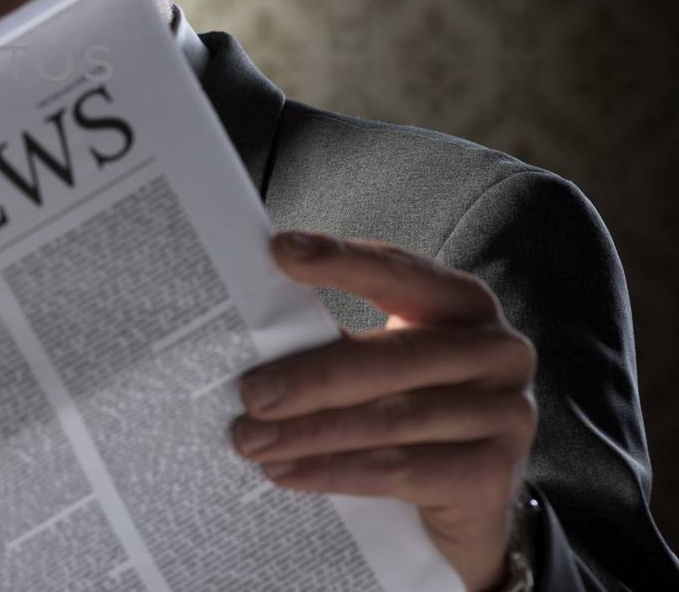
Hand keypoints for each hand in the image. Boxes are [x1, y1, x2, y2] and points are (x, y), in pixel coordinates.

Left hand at [230, 230, 536, 591]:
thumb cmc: (414, 412)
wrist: (471, 503)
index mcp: (464, 303)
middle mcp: (497, 350)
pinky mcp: (493, 473)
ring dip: (309, 432)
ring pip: (388, 419)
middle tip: (248, 394)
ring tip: (251, 440)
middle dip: (309, 377)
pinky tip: (289, 472)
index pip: (398, 272)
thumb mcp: (387, 364)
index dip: (341, 260)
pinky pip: (399, 470)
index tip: (281, 250)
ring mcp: (505, 413)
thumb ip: (339, 340)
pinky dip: (335, 471)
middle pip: (388, 357)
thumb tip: (249, 335)